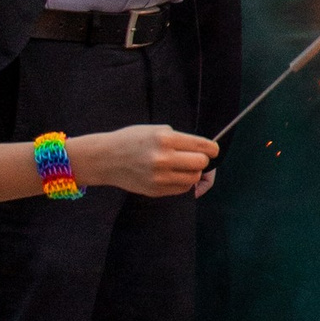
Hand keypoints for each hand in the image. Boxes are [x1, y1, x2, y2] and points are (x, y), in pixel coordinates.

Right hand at [72, 123, 216, 196]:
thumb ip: (179, 139)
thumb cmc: (132, 140)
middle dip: (201, 160)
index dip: (212, 149)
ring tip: (182, 166)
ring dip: (192, 172)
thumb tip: (204, 150)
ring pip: (193, 178)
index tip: (213, 150)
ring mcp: (159, 177)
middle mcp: (163, 158)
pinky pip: (182, 189)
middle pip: (201, 163)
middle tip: (195, 157)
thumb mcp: (156, 130)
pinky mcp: (155, 190)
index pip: (201, 146)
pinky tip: (173, 175)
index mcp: (165, 139)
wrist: (106, 158)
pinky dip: (183, 182)